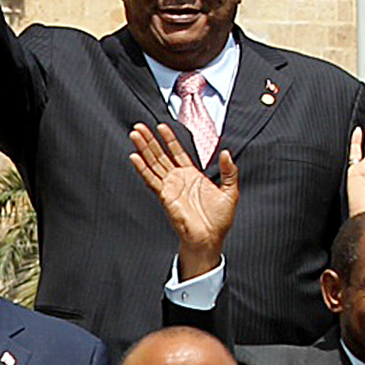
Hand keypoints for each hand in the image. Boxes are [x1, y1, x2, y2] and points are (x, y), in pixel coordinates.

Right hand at [127, 121, 238, 281]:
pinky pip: (151, 180)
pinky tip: (135, 157)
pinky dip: (142, 169)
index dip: (170, 138)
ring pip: (153, 163)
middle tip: (139, 126)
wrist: (210, 239)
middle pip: (160, 154)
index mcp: (192, 175)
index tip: (162, 126)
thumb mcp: (230, 191)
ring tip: (135, 135)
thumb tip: (226, 153)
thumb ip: (229, 171)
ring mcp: (170, 187)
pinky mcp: (165, 196)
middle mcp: (178, 179)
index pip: (178, 152)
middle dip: (150, 140)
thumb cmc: (218, 220)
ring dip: (144, 149)